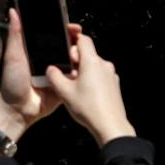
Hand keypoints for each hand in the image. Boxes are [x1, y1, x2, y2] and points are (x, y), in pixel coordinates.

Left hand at [0, 8, 76, 138]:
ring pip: (75, 59)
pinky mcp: (66, 85)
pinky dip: (79, 72)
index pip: (54, 34)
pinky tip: (76, 71)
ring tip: (74, 55)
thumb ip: (16, 34)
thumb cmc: (11, 83)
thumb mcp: (13, 56)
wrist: (18, 110)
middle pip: (68, 44)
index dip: (63, 26)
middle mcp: (50, 59)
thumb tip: (13, 11)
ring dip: (77, 55)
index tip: (70, 23)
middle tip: (76, 36)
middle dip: (75, 39)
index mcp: (38, 50)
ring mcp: (59, 72)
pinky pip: (77, 77)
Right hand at [42, 31, 135, 145]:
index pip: (83, 39)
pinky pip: (100, 76)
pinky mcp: (114, 86)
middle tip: (66, 74)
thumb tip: (51, 69)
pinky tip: (84, 94)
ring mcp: (111, 76)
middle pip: (87, 54)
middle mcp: (104, 65)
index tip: (64, 46)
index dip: (72, 40)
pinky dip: (91, 80)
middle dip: (75, 60)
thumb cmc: (89, 108)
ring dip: (83, 72)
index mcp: (92, 61)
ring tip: (74, 87)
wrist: (110, 126)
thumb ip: (54, 76)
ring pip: (93, 66)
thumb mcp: (64, 91)